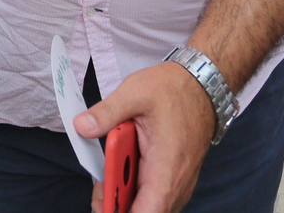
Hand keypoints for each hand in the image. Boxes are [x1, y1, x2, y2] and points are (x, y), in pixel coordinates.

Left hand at [76, 61, 213, 212]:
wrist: (202, 84)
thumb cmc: (173, 90)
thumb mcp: (134, 93)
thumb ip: (107, 113)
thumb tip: (82, 127)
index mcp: (166, 168)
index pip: (147, 212)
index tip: (101, 203)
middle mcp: (176, 183)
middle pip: (146, 212)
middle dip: (118, 205)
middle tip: (100, 188)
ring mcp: (179, 183)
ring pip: (151, 206)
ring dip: (127, 199)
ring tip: (109, 177)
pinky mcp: (177, 178)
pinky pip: (156, 196)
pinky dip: (137, 190)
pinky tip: (123, 170)